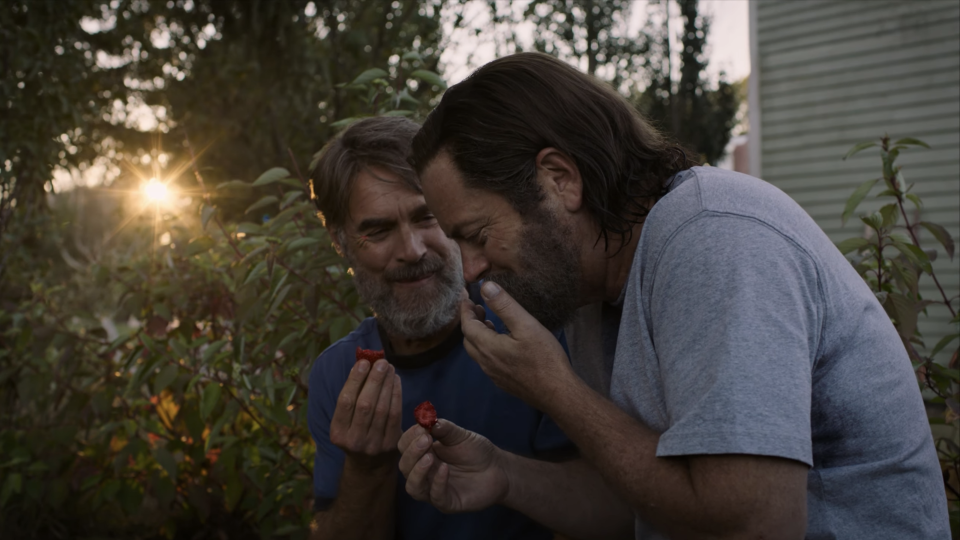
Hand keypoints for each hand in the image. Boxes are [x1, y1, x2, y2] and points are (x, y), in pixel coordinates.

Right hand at [329, 359, 402, 468]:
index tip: (363, 362)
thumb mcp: (345, 422)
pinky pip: (395, 415)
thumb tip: (364, 364)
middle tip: (381, 362)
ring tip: (389, 368)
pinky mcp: (391, 444)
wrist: (369, 465)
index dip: (355, 381)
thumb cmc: (356, 432)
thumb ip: (352, 396)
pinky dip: (396, 395)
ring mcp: (373, 444)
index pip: (346, 403)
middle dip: (374, 380)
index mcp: (337, 433)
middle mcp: (354, 440)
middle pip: (365, 405)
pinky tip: (396, 381)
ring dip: (387, 385)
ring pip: (382, 409)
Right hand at [397, 419, 508, 512]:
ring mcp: (434, 489)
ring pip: (413, 487)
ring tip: (430, 457)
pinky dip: (437, 482)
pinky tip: (445, 469)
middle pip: (405, 466)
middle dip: (412, 452)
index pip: (405, 447)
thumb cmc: (477, 451)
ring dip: (418, 471)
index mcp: (423, 454)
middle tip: (426, 440)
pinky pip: (436, 496)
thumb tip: (426, 420)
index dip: (409, 437)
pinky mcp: (448, 503)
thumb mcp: (460, 435)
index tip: (421, 427)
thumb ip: (444, 428)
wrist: (499, 468)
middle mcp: (424, 473)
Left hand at [460, 281, 574, 410]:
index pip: (467, 326)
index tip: (466, 297)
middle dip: (470, 322)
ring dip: (478, 335)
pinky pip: (487, 362)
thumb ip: (504, 305)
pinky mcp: (504, 382)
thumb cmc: (544, 357)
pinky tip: (502, 344)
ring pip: (477, 352)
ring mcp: (494, 375)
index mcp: (488, 347)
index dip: (465, 310)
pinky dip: (487, 347)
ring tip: (489, 322)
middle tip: (478, 308)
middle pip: (469, 340)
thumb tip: (485, 286)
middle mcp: (486, 363)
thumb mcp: (526, 325)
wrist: (557, 393)